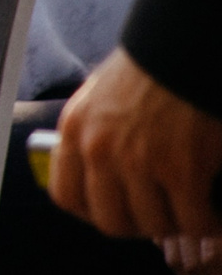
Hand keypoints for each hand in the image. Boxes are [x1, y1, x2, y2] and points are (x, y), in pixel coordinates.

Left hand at [50, 48, 221, 240]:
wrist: (183, 48)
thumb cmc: (148, 73)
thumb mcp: (98, 101)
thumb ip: (93, 137)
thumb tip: (102, 180)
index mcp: (75, 131)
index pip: (67, 196)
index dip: (93, 213)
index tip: (116, 212)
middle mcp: (99, 150)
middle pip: (111, 221)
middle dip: (138, 226)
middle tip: (158, 217)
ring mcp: (139, 162)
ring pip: (154, 225)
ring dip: (175, 224)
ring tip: (188, 213)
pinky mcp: (181, 170)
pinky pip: (191, 219)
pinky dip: (206, 223)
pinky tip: (211, 214)